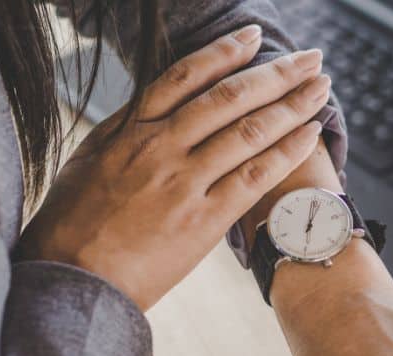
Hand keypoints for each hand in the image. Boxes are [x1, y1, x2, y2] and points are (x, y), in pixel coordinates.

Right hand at [18, 26, 331, 309]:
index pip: (186, 77)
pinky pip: (253, 178)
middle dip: (276, 73)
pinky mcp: (202, 221)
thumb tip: (145, 108)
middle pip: (229, 98)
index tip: (253, 38)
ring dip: (291, 105)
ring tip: (321, 87)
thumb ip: (121, 131)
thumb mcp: (85, 162)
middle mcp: (161, 148)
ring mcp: (184, 183)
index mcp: (131, 131)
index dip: (225, 52)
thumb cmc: (70, 225)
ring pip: (247, 132)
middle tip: (310, 58)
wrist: (72, 279)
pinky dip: (285, 153)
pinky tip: (310, 134)